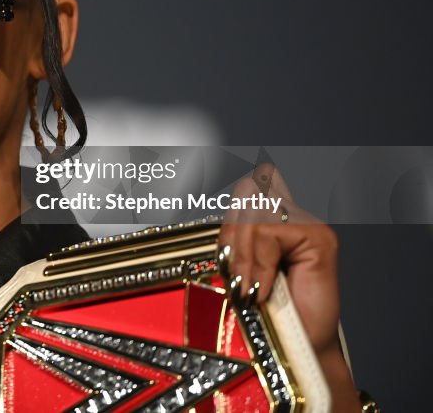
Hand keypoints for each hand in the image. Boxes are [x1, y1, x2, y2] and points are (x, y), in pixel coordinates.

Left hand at [218, 163, 359, 410]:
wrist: (295, 347)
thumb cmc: (269, 312)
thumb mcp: (240, 268)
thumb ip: (233, 240)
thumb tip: (217, 220)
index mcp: (271, 217)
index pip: (245, 188)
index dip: (229, 215)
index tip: (225, 254)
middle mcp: (292, 214)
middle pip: (246, 194)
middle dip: (231, 236)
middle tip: (236, 276)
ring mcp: (308, 223)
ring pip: (254, 217)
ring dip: (244, 257)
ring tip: (249, 287)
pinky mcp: (319, 237)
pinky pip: (268, 235)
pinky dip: (259, 264)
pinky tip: (265, 289)